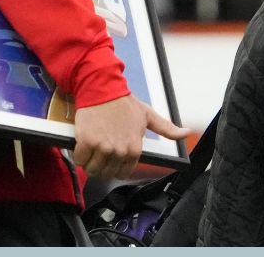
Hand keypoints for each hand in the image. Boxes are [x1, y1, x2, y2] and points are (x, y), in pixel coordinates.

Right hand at [72, 95, 190, 179]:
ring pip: (92, 170)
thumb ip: (166, 128)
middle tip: (99, 151)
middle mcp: (119, 151)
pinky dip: (79, 154)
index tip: (110, 157)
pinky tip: (82, 144)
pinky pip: (80, 160)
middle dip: (101, 166)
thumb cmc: (123, 102)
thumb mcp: (148, 115)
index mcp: (134, 148)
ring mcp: (103, 147)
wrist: (102, 89)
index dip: (114, 167)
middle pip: (106, 173)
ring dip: (89, 162)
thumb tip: (185, 133)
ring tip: (90, 149)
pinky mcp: (86, 142)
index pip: (122, 173)